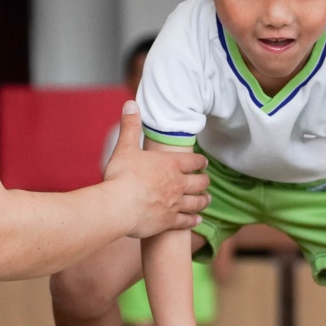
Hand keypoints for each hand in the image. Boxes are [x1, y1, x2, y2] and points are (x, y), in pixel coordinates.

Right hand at [104, 101, 208, 236]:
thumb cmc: (121, 176)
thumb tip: (131, 103)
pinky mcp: (170, 221)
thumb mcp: (125, 147)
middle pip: (200, 182)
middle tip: (206, 181)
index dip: (200, 161)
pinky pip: (187, 221)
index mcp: (170, 164)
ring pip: (197, 202)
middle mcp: (178, 184)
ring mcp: (176, 204)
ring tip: (206, 200)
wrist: (118, 205)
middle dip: (204, 181)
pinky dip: (193, 220)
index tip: (204, 163)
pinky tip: (197, 220)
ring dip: (203, 200)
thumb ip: (130, 126)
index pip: (193, 161)